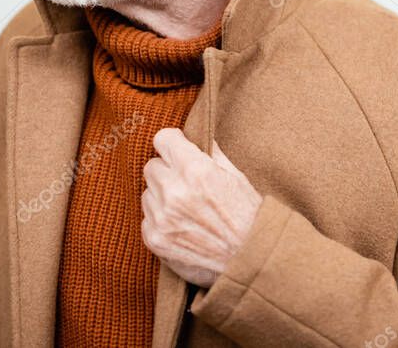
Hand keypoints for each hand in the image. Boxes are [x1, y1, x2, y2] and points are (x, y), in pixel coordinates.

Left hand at [141, 128, 262, 287]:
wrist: (251, 261)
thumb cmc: (249, 217)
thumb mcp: (237, 176)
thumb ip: (212, 153)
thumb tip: (196, 137)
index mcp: (196, 170)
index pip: (162, 139)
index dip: (172, 143)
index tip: (177, 149)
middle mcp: (174, 191)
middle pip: (152, 166)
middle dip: (168, 171)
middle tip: (185, 183)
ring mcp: (162, 217)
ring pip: (147, 193)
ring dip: (161, 196)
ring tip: (186, 208)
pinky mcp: (155, 239)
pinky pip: (146, 218)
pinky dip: (159, 220)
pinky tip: (181, 226)